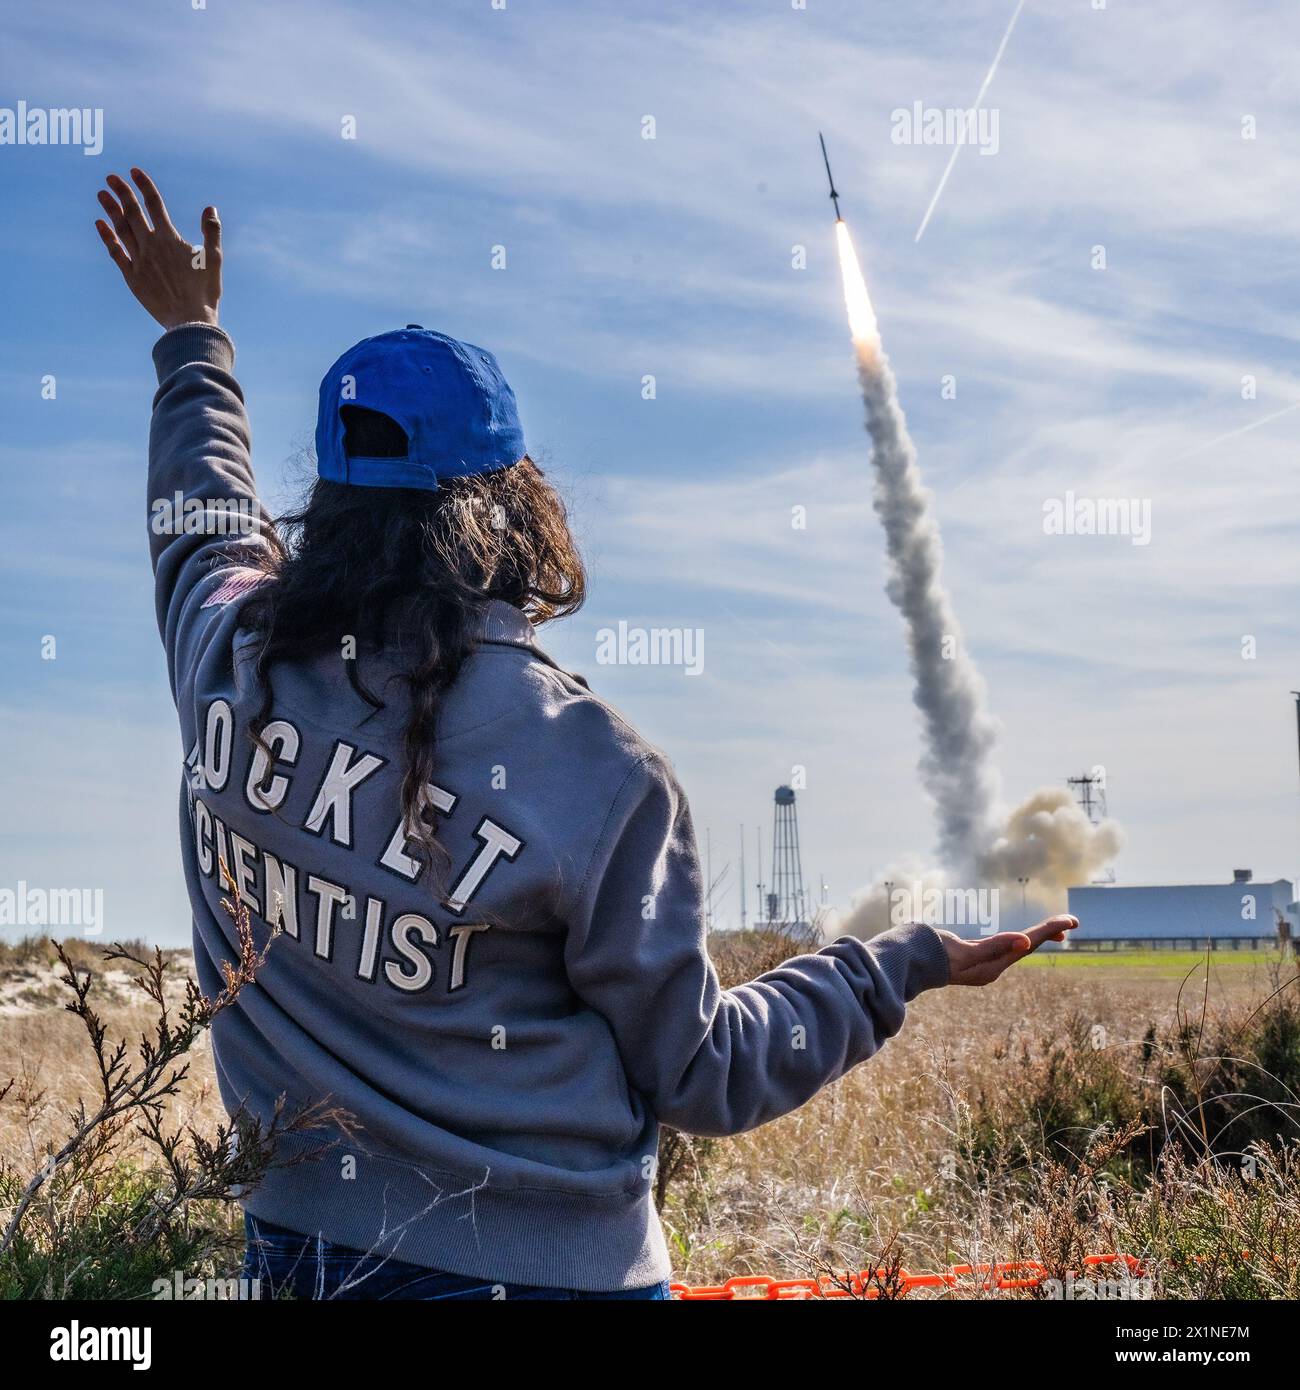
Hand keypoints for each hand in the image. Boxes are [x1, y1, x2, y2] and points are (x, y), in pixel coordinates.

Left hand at [94, 168, 220, 330]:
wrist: (189, 321)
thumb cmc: (205, 292)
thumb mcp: (214, 260)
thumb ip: (211, 232)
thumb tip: (210, 208)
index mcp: (170, 238)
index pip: (154, 204)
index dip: (144, 185)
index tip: (134, 171)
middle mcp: (151, 245)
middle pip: (132, 211)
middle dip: (122, 192)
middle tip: (111, 177)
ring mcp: (139, 260)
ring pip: (121, 228)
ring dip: (110, 209)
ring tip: (101, 194)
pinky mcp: (131, 276)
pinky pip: (115, 252)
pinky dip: (107, 236)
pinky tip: (100, 224)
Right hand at [940, 914, 1077, 985]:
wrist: (910, 964)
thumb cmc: (934, 956)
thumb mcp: (964, 951)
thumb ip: (994, 947)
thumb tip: (1025, 941)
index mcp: (993, 966)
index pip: (1028, 943)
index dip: (1050, 930)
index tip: (1071, 920)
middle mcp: (992, 968)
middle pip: (1027, 946)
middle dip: (1050, 933)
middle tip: (1072, 921)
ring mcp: (984, 964)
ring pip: (1018, 948)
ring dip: (1038, 937)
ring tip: (1058, 929)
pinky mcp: (975, 958)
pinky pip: (1005, 947)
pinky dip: (1019, 939)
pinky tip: (1022, 939)